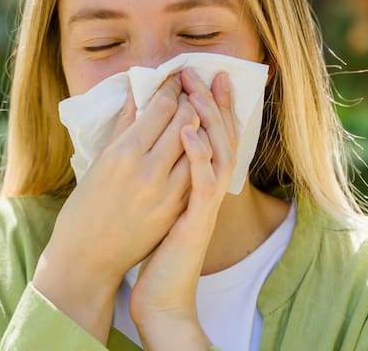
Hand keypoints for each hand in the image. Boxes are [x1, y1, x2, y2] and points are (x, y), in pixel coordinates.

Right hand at [33, 74, 196, 341]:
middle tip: (191, 89)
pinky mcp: (177, 210)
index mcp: (123, 153)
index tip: (174, 79)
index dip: (172, 88)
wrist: (88, 258)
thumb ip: (123, 126)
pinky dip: (201, 153)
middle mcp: (148, 170)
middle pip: (185, 121)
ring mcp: (167, 192)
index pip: (161, 108)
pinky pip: (198, 172)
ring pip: (198, 145)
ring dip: (201, 125)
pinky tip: (199, 144)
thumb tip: (137, 93)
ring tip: (197, 114)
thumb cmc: (85, 208)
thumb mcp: (99, 161)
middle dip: (190, 100)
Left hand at [131, 70, 237, 346]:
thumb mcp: (158, 201)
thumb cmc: (153, 249)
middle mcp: (208, 190)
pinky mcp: (196, 220)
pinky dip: (198, 155)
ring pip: (218, 153)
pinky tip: (189, 133)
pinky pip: (203, 183)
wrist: (161, 296)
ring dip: (208, 119)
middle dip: (212, 101)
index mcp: (199, 182)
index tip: (205, 74)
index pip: (213, 134)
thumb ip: (160, 168)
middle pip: (220, 136)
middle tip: (203, 71)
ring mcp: (204, 204)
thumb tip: (147, 136)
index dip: (212, 104)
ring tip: (197, 90)